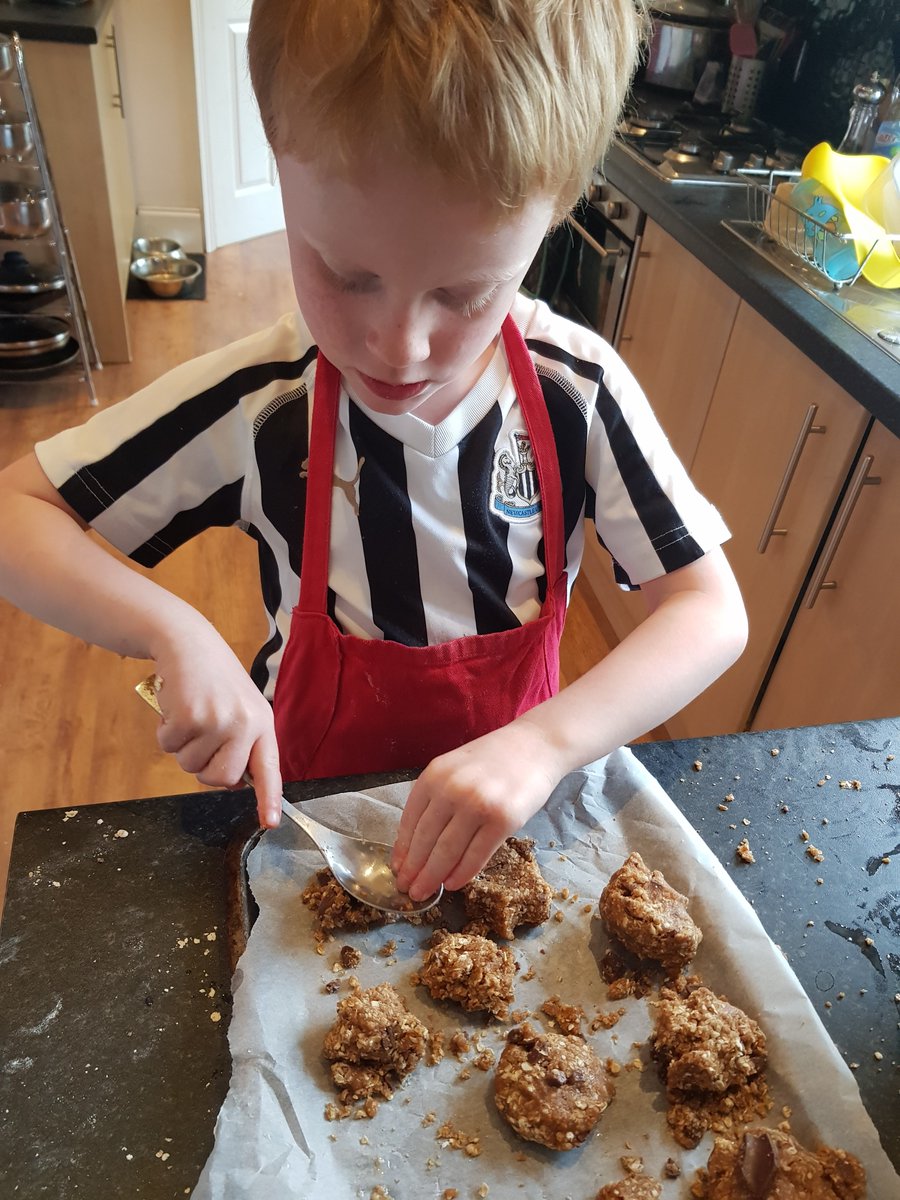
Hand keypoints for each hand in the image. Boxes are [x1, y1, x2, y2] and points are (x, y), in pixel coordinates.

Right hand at [150, 626, 281, 827]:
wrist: (188, 642)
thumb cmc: (213, 680)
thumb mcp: (239, 708)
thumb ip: (241, 743)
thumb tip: (232, 784)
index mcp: (262, 723)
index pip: (269, 768)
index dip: (269, 798)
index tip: (270, 823)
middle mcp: (246, 724)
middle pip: (222, 779)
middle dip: (204, 769)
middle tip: (201, 738)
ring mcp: (219, 721)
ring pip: (191, 765)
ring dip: (182, 747)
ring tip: (190, 715)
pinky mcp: (190, 716)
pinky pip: (169, 747)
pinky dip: (165, 732)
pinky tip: (174, 708)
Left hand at [391, 721, 563, 900]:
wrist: (535, 745)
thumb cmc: (493, 759)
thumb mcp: (454, 768)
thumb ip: (435, 798)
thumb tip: (416, 843)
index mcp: (434, 775)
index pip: (409, 821)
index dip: (402, 850)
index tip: (397, 869)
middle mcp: (452, 789)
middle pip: (425, 840)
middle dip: (414, 870)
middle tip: (407, 889)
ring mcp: (478, 805)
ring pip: (447, 852)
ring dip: (433, 877)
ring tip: (424, 893)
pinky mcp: (504, 820)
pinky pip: (476, 855)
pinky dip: (462, 874)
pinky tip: (453, 884)